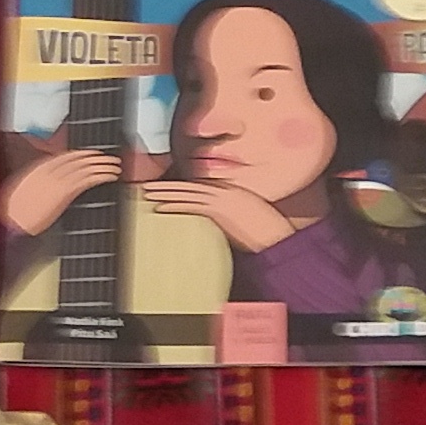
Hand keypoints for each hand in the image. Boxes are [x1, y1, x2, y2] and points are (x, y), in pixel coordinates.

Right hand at [2, 147, 120, 233]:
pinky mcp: (65, 192)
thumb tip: (46, 180)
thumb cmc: (14, 210)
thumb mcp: (22, 189)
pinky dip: (101, 176)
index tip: (93, 154)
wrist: (12, 220)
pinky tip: (109, 177)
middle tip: (109, 158)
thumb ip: (37, 180)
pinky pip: (87, 180)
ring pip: (86, 168)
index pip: (66, 156)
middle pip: (79, 160)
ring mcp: (58, 181)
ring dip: (103, 166)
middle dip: (96, 158)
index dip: (82, 154)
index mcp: (40, 168)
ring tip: (115, 167)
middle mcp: (51, 171)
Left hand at [138, 178, 291, 256]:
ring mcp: (222, 199)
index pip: (199, 186)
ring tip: (147, 193)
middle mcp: (225, 191)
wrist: (279, 238)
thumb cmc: (267, 233)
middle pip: (189, 186)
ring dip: (165, 192)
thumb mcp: (247, 218)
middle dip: (166, 186)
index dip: (179, 187)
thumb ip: (229, 216)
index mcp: (231, 191)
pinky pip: (193, 205)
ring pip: (187, 192)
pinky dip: (176, 205)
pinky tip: (160, 208)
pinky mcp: (221, 210)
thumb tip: (216, 222)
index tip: (164, 188)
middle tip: (146, 186)